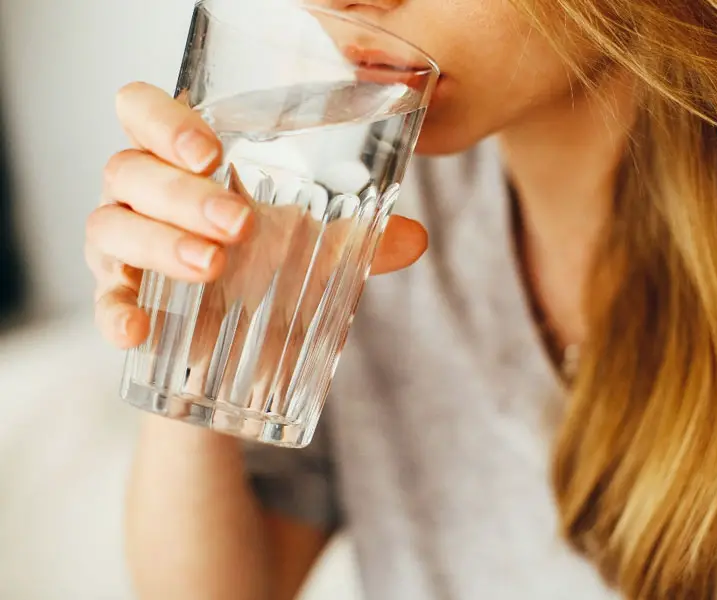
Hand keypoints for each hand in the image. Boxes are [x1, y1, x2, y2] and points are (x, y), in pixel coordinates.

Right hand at [86, 82, 427, 352]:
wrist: (239, 347)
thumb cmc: (268, 270)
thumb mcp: (315, 250)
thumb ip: (360, 240)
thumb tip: (415, 238)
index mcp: (185, 162)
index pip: (144, 111)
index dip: (165, 120)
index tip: (212, 152)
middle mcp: (144, 194)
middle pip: (129, 168)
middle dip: (182, 193)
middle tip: (238, 223)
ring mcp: (124, 245)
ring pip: (110, 224)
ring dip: (160, 243)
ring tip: (214, 266)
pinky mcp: (120, 298)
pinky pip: (102, 299)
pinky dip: (114, 311)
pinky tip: (138, 330)